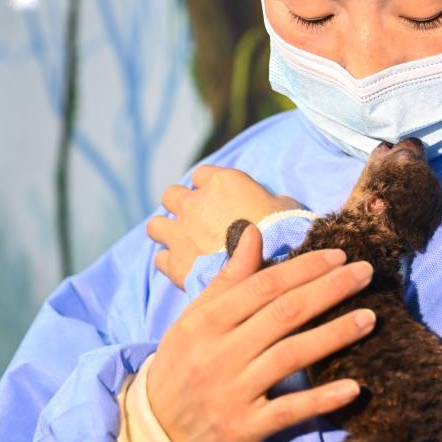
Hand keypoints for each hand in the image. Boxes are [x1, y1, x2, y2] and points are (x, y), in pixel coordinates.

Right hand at [145, 225, 377, 441]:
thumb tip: (253, 231)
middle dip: (329, 290)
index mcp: (207, 320)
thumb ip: (229, 277)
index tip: (340, 255)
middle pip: (283, 315)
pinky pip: (288, 411)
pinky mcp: (244, 429)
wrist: (156, 431)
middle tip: (367, 274)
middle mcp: (219, 353)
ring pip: (290, 357)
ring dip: (334, 335)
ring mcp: (232, 392)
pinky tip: (354, 386)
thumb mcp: (196, 318)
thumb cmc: (184, 363)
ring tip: (370, 318)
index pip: (264, 286)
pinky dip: (322, 400)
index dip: (305, 268)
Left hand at [147, 164, 304, 288]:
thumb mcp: (284, 204)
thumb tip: (269, 204)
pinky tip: (185, 267)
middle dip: (181, 206)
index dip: (208, 187)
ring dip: (166, 231)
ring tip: (182, 243)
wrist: (273, 266)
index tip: (217, 199)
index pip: (201, 175)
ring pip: (155, 225)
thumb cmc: (286, 231)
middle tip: (196, 221)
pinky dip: (170, 261)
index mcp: (222, 182)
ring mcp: (181, 233)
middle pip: (171, 195)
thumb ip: (265, 199)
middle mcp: (195, 203)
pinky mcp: (176, 263)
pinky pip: (160, 258)